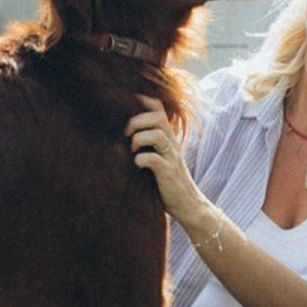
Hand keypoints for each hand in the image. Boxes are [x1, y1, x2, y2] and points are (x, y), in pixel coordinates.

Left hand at [125, 95, 204, 222]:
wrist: (189, 205)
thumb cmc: (168, 182)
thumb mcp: (159, 157)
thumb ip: (146, 145)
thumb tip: (117, 137)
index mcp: (168, 137)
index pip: (158, 108)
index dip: (141, 101)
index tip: (124, 108)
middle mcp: (171, 144)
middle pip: (157, 116)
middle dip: (136, 121)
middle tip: (126, 136)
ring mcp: (171, 158)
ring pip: (157, 134)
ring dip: (138, 139)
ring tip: (133, 151)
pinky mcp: (168, 173)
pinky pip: (153, 159)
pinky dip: (140, 160)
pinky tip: (138, 165)